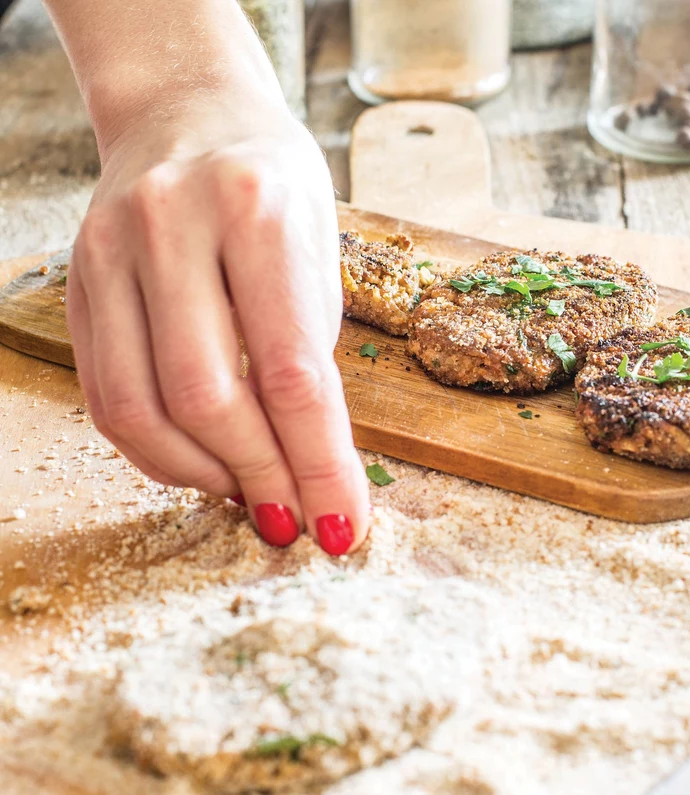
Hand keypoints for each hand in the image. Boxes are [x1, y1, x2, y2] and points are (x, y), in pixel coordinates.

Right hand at [67, 92, 369, 554]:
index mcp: (257, 211)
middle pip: (209, 398)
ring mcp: (110, 251)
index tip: (344, 526)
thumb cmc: (275, 188)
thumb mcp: (320, 252)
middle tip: (296, 519)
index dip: (320, 465)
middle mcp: (173, 225)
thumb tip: (309, 466)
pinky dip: (157, 451)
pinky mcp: (75, 281)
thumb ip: (309, 351)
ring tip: (251, 495)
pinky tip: (202, 464)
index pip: (292, 372)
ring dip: (204, 476)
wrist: (187, 114)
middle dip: (262, 478)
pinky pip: (106, 395)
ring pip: (142, 409)